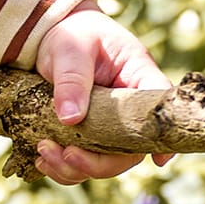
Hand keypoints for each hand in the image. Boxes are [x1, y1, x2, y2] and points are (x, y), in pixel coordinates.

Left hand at [31, 9, 169, 187]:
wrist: (50, 35)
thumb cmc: (72, 34)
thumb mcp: (72, 48)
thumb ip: (72, 80)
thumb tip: (71, 118)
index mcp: (138, 79)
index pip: (160, 111)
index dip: (162, 138)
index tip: (159, 160)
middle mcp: (129, 110)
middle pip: (130, 151)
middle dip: (98, 163)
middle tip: (67, 153)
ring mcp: (109, 127)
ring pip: (104, 164)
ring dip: (74, 169)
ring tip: (44, 152)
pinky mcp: (87, 137)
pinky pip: (81, 165)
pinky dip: (62, 169)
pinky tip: (42, 160)